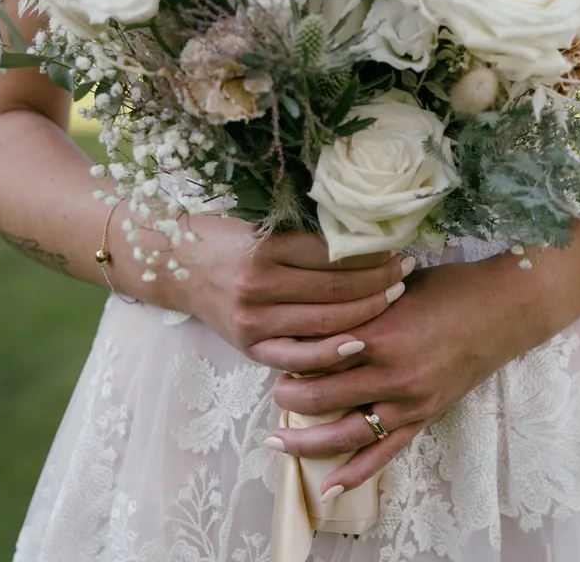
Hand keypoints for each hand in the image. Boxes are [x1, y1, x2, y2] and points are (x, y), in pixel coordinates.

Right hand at [175, 213, 414, 372]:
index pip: (330, 253)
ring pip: (324, 323)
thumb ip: (302, 230)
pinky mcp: (250, 347)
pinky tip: (360, 340)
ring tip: (394, 296)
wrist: (174, 267)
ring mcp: (254, 322)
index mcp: (263, 248)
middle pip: (334, 289)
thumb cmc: (223, 236)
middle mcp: (257, 287)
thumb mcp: (258, 222)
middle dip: (378, 280)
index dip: (368, 250)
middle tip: (405, 270)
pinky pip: (299, 357)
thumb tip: (362, 228)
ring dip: (366, 311)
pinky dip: (332, 352)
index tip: (394, 244)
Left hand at [267, 259, 533, 498]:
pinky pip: (384, 453)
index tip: (273, 347)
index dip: (287, 352)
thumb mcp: (393, 282)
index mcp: (379, 332)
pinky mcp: (423, 417)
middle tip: (274, 386)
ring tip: (276, 440)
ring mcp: (409, 402)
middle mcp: (391, 373)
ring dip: (306, 441)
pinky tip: (328, 488)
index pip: (315, 352)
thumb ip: (354, 298)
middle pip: (320, 396)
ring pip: (345, 434)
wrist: (504, 308)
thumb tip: (310, 301)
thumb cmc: (449, 287)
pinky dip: (354, 474)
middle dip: (288, 393)